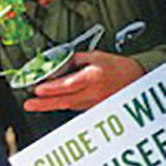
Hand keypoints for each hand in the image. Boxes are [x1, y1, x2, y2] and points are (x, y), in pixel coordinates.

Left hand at [26, 51, 144, 111]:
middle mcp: (92, 93)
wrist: (136, 80)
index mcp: (93, 77)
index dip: (51, 88)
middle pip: (64, 100)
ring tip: (36, 103)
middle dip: (44, 104)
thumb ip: (77, 59)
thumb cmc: (119, 67)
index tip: (38, 88)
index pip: (68, 85)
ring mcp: (93, 103)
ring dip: (51, 104)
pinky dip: (64, 103)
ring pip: (67, 105)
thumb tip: (60, 62)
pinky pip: (75, 106)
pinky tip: (55, 101)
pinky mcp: (93, 108)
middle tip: (29, 104)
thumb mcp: (97, 56)